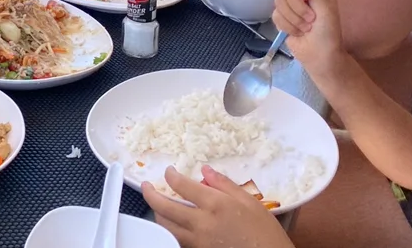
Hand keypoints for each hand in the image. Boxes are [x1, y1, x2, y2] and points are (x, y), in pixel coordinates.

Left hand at [142, 165, 293, 247]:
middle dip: (150, 194)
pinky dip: (170, 231)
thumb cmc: (264, 232)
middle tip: (146, 186)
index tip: (169, 171)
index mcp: (214, 204)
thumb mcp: (249, 201)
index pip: (181, 185)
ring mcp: (197, 241)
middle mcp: (201, 223)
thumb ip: (224, 184)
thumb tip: (204, 170)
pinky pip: (177, 240)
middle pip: (164, 207)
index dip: (170, 175)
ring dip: (158, 214)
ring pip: (166, 227)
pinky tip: (172, 225)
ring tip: (157, 205)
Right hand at [273, 0, 345, 77]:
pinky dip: (287, 26)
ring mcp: (291, 7)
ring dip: (294, 19)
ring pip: (278, 3)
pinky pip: (275, 16)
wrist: (320, 57)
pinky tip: (298, 33)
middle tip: (311, 20)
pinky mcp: (283, 19)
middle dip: (298, 8)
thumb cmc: (328, 33)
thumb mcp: (325, 9)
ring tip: (306, 29)